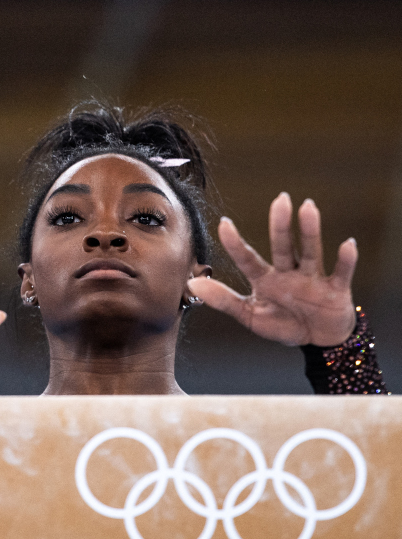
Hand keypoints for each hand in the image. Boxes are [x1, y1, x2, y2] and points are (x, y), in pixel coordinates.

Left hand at [187, 193, 356, 346]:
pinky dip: (345, 260)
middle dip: (280, 224)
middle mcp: (288, 273)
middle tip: (280, 199)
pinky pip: (340, 273)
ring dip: (309, 231)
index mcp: (265, 279)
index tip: (223, 223)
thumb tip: (193, 283)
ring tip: (307, 207)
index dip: (235, 244)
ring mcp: (312, 279)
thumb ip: (224, 300)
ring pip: (309, 252)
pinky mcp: (336, 290)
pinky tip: (346, 244)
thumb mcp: (250, 315)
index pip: (248, 259)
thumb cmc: (283, 323)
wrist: (317, 340)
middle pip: (282, 246)